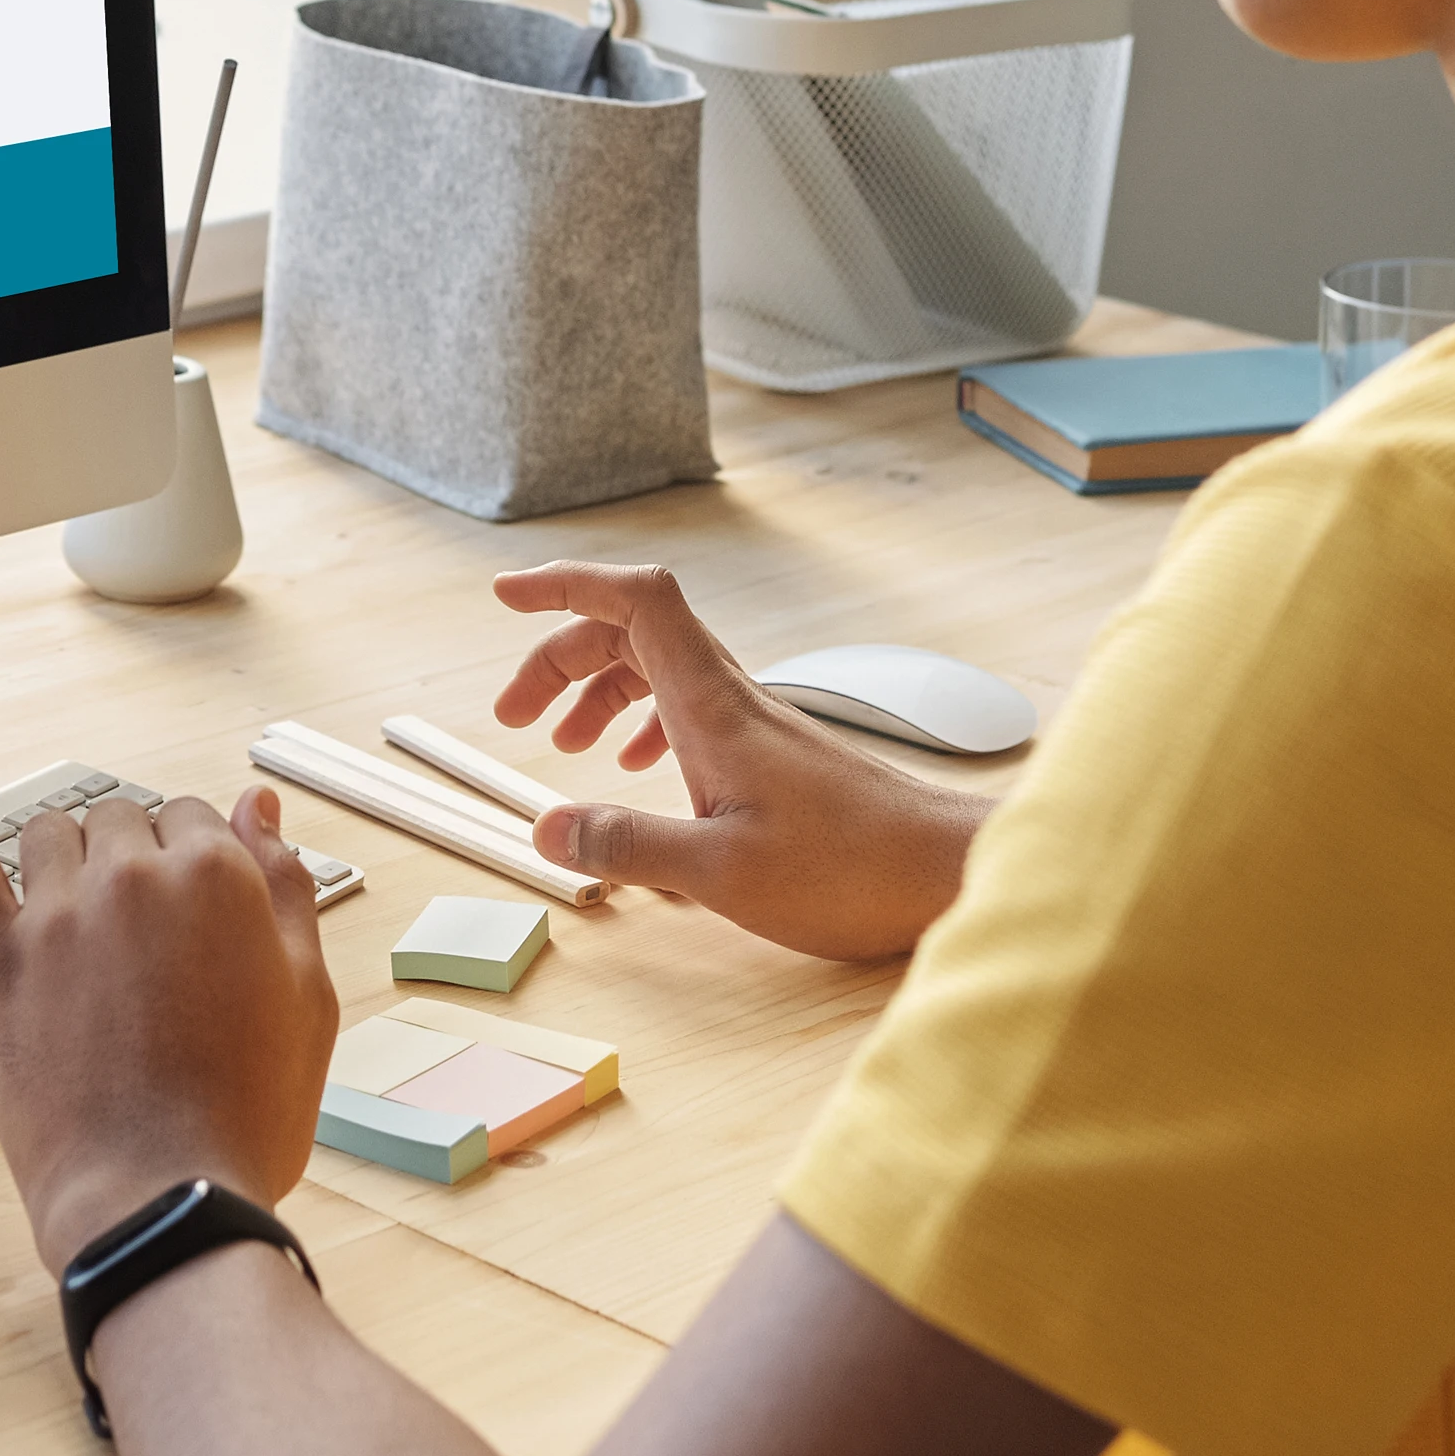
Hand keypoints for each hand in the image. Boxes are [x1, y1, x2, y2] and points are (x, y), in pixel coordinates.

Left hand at [0, 786, 341, 1277]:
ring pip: (49, 832)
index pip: (192, 815)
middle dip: (132, 860)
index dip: (194, 862)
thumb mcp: (308, 997)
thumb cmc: (245, 1113)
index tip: (188, 915)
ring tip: (75, 924)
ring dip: (64, 860)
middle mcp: (134, 877)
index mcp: (217, 875)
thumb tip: (259, 805)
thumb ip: (287, 886)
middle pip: (121, 818)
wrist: (159, 1199)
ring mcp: (57, 916)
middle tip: (139, 938)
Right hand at [488, 565, 991, 960]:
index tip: (506, 595)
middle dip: (561, 657)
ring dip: (599, 692)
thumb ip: (628, 845)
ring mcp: (756, 723)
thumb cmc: (852, 870)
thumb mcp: (720, 873)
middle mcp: (733, 698)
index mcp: (713, 705)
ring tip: (565, 746)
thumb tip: (546, 828)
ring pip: (659, 669)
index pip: (635, 599)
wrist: (948, 871)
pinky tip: (635, 769)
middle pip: (632, 631)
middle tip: (514, 715)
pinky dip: (645, 723)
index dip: (567, 583)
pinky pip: (690, 709)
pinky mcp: (773, 755)